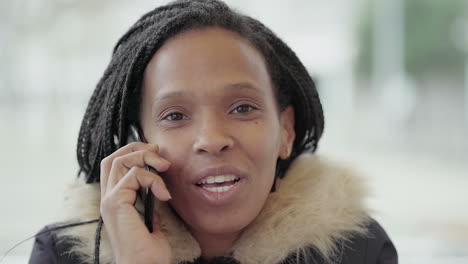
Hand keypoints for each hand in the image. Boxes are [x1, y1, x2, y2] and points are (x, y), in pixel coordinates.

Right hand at [100, 142, 171, 263]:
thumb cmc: (148, 254)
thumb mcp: (152, 224)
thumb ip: (149, 209)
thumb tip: (156, 198)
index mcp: (115, 202)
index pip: (115, 165)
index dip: (133, 152)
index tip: (156, 154)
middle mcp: (108, 198)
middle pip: (113, 157)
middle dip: (136, 148)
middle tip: (158, 152)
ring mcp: (109, 200)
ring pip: (120, 161)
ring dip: (146, 158)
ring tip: (165, 168)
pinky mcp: (115, 203)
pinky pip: (133, 175)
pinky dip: (153, 179)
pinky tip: (164, 195)